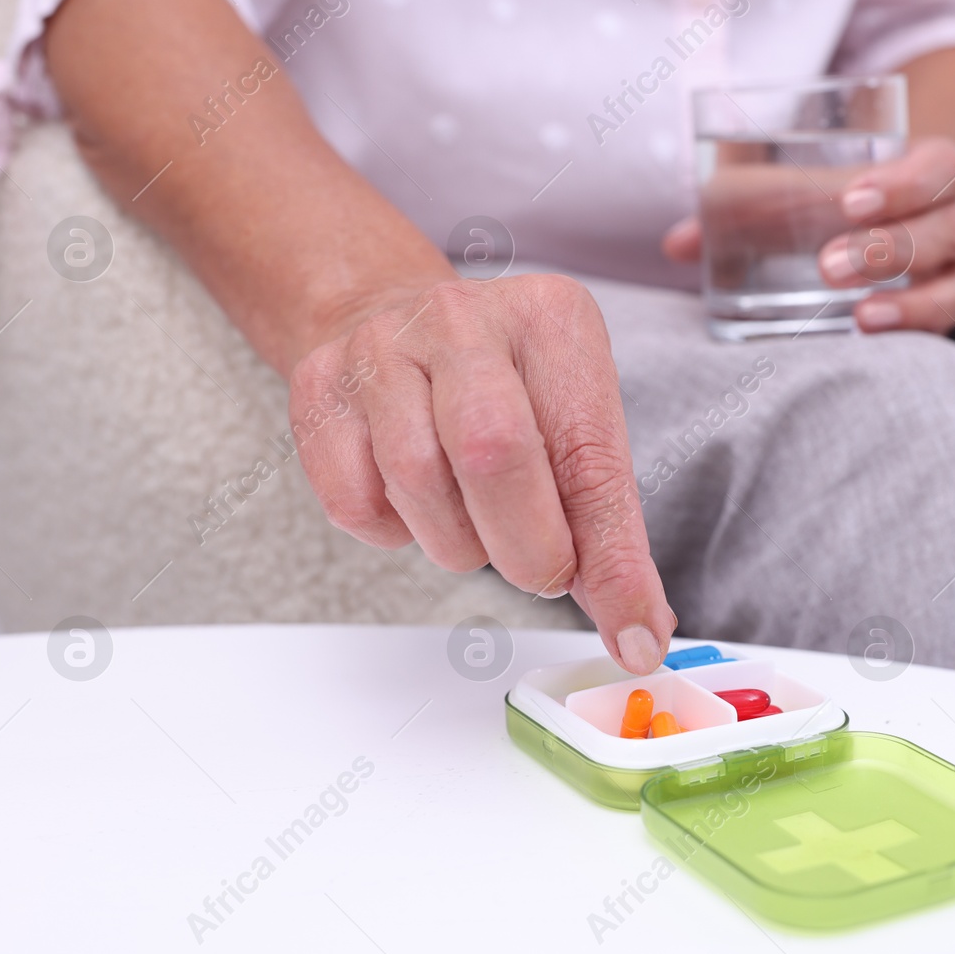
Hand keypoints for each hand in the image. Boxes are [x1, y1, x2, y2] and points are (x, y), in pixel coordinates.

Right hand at [289, 274, 675, 673]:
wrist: (387, 319)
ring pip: (418, 483)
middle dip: (528, 548)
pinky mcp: (317, 391)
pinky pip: (354, 502)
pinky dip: (393, 531)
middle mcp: (462, 321)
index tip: (634, 634)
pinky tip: (413, 500)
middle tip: (542, 571)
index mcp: (549, 322)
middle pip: (493, 453)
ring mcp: (379, 349)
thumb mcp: (572, 426)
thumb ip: (604, 525)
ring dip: (458, 542)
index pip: (589, 456)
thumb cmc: (500, 388)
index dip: (612, 559)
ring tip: (476, 521)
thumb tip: (637, 628)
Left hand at [663, 136, 954, 333]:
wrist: (908, 218)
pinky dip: (916, 328)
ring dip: (909, 299)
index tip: (848, 200)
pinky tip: (872, 335)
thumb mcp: (807, 187)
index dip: (901, 183)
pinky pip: (951, 324)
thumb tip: (677, 245)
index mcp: (936, 169)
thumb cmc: (847, 198)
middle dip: (892, 247)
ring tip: (858, 316)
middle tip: (828, 267)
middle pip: (954, 226)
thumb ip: (744, 206)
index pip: (938, 167)